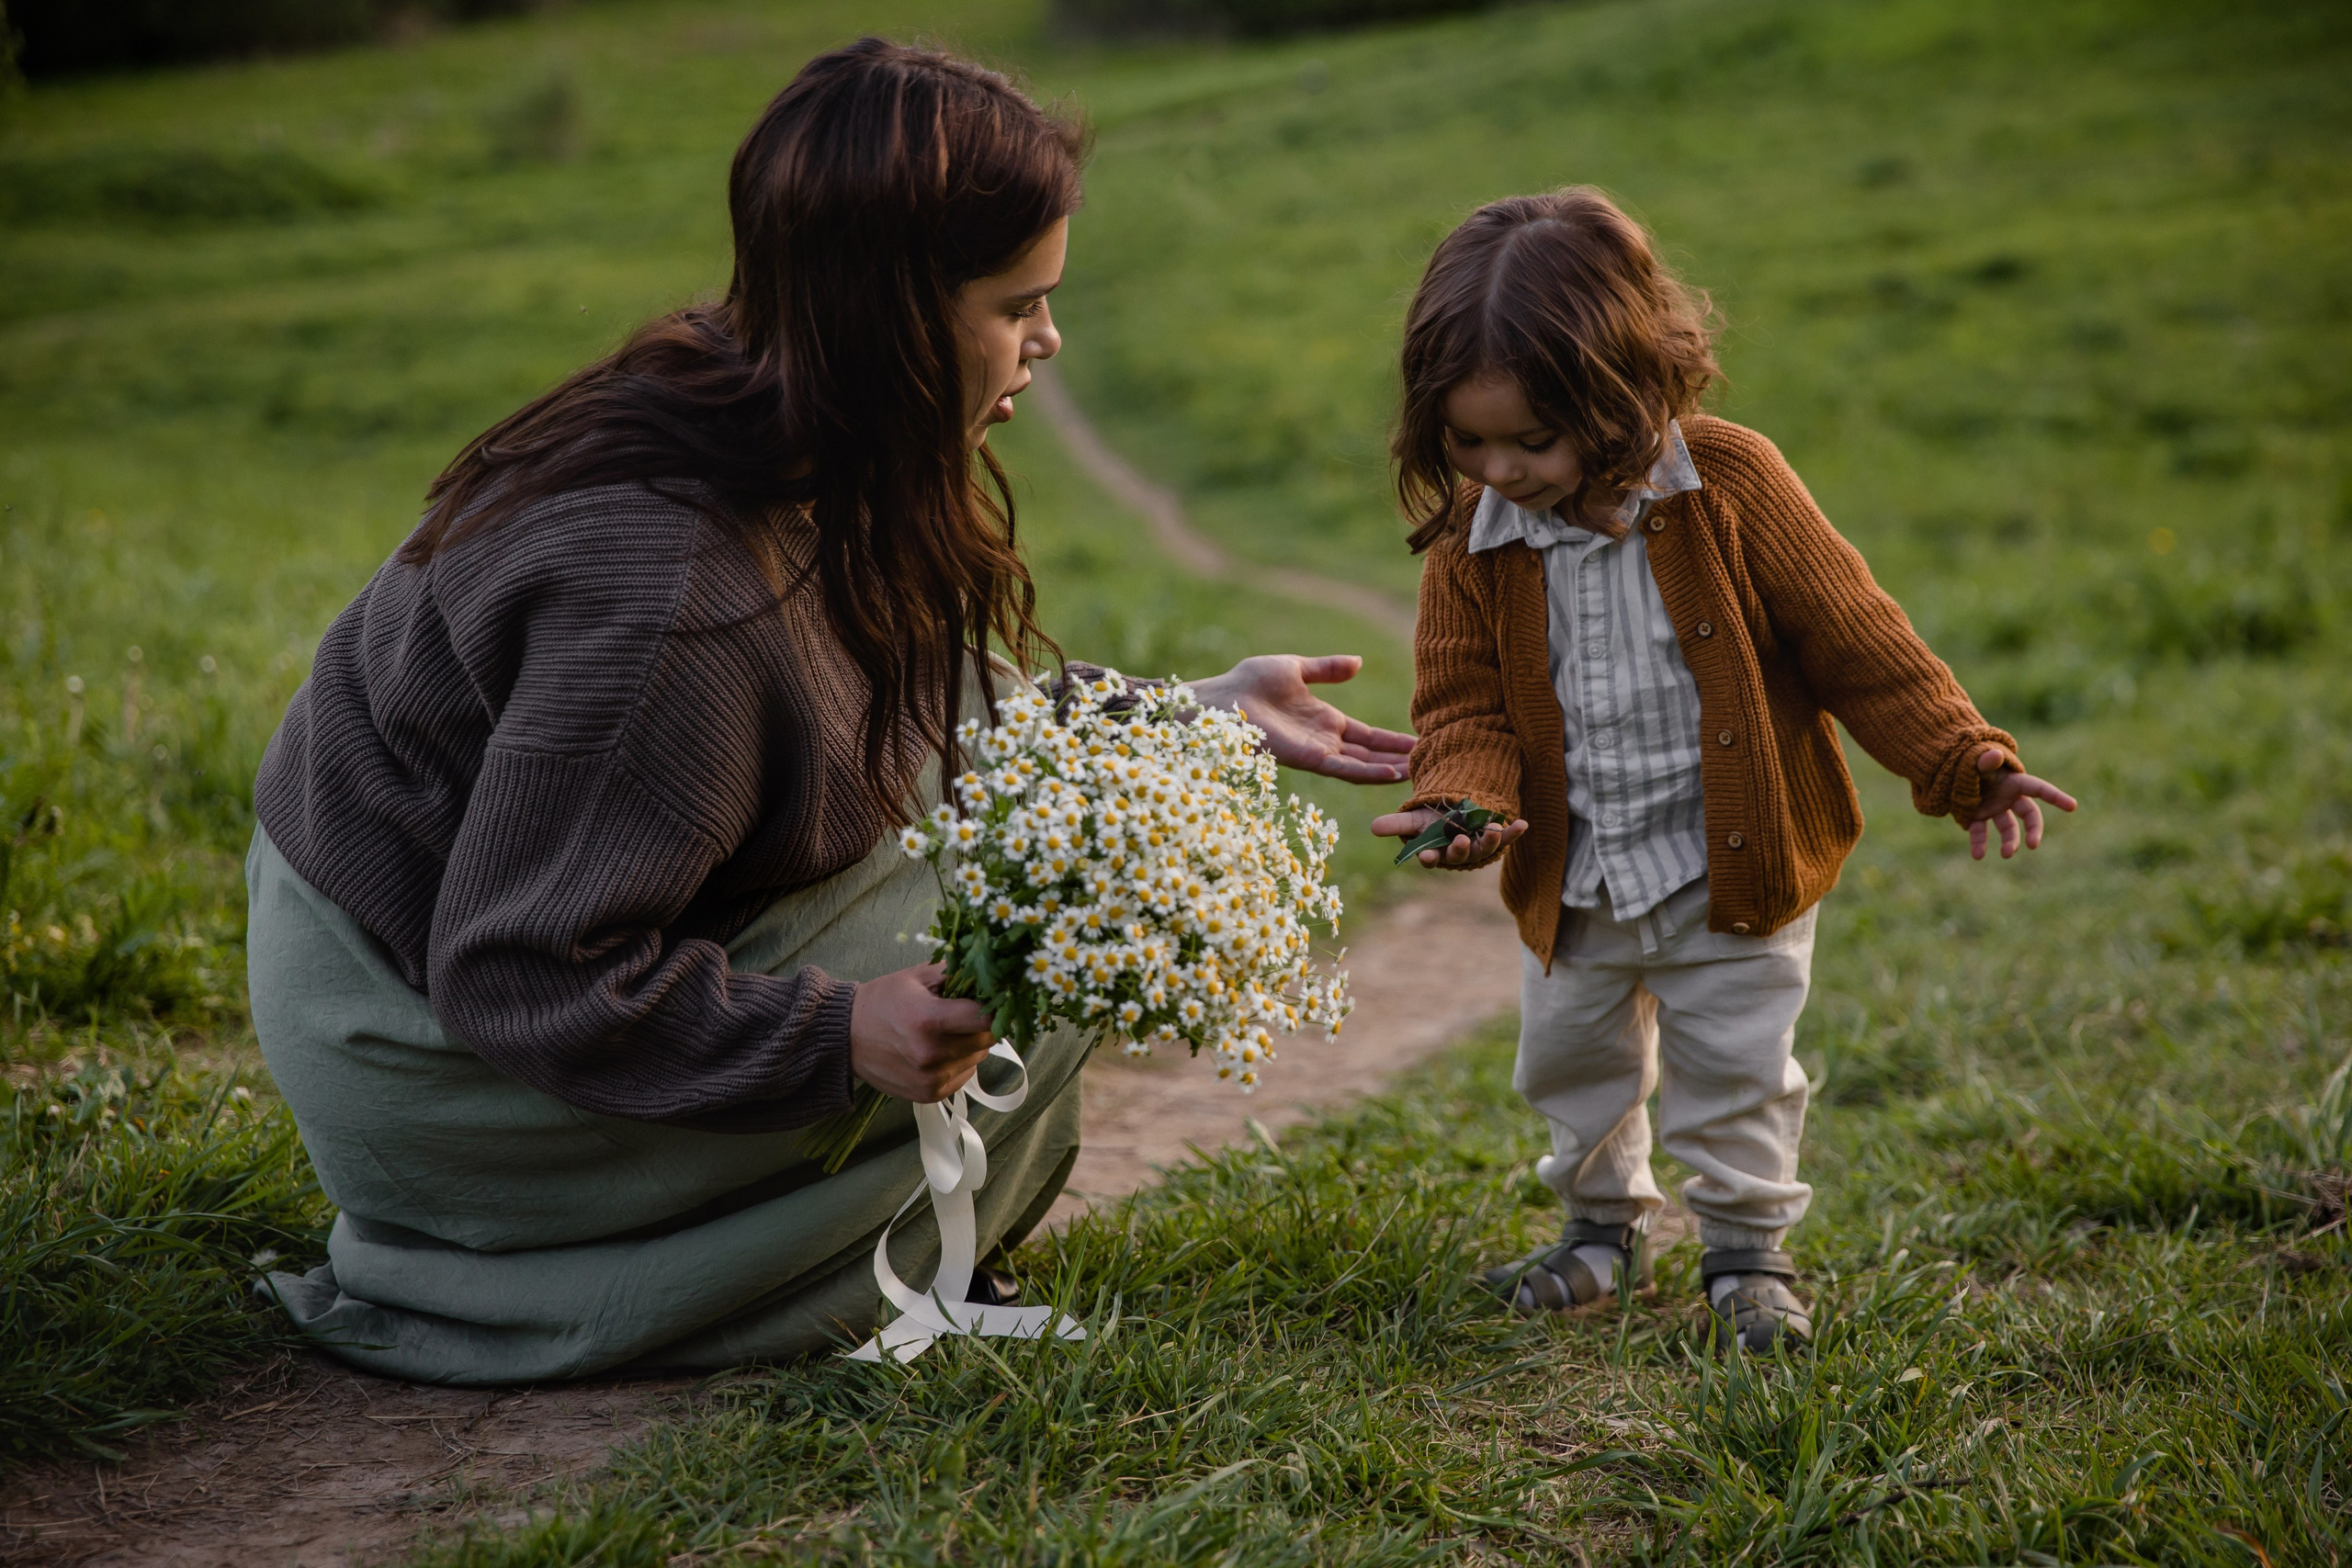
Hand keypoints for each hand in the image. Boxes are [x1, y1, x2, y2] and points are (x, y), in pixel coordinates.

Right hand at [848, 962, 994, 1101]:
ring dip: (970, 1046)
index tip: (987, 1002)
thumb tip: (989, 974)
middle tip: (963, 1016)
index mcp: (929, 1020)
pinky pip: (964, 1076)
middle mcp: (931, 1055)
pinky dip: (959, 1063)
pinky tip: (939, 1051)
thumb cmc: (883, 1001)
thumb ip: (956, 972)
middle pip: (985, 1041)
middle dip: (980, 1026)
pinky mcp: (929, 1095)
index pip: (986, 1019)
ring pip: (977, 1059)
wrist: (845, 1037)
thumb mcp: (916, 976)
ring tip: (946, 1033)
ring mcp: (931, 1079)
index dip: (992, 1009)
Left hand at [1187, 654, 1414, 783]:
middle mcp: (1324, 740)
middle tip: (1432, 763)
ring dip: (1390, 769)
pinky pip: (1344, 769)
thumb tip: (1358, 662)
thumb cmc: (1249, 683)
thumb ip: (1327, 669)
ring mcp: (1317, 752)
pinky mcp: (1307, 759)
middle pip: (1370, 754)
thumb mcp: (1296, 669)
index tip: (1420, 741)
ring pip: (1362, 765)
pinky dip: (1368, 772)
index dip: (1392, 740)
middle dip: (1398, 759)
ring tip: (1419, 772)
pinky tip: (1392, 774)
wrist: (1222, 698)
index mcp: (1324, 720)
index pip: (1367, 735)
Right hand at [1370, 804, 1527, 867]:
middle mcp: (1458, 854)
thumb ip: (1396, 824)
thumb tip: (1372, 827)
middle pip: (1460, 856)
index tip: (1427, 855)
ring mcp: (1478, 847)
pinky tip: (1522, 823)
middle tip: (1461, 841)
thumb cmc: (1430, 821)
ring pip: (1483, 849)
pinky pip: (1506, 838)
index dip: (1430, 858)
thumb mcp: (1413, 820)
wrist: (1454, 811)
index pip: (1432, 859)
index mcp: (1436, 853)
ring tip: (1492, 830)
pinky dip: (1514, 832)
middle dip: (1460, 850)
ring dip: (1489, 841)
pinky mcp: (1495, 838)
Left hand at [1967, 748, 2077, 859]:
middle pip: (2029, 814)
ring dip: (2010, 842)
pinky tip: (1978, 856)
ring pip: (2008, 828)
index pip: (2039, 788)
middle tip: (2033, 845)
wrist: (1953, 770)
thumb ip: (1986, 759)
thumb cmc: (1971, 761)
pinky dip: (1979, 844)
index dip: (2056, 796)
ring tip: (2007, 855)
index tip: (2072, 806)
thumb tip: (1995, 755)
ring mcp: (1994, 808)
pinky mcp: (1977, 817)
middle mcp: (2008, 797)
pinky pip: (1980, 832)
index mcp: (2014, 781)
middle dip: (2034, 829)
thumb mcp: (1977, 759)